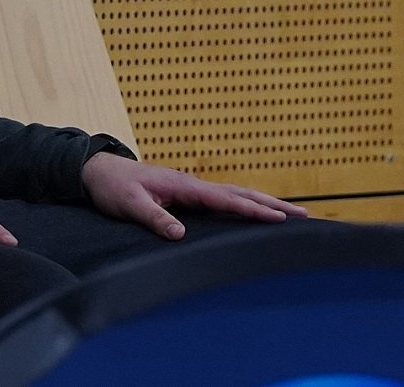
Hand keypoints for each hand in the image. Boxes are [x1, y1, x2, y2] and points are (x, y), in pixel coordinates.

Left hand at [81, 153, 307, 239]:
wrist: (98, 170)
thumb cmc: (113, 187)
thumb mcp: (130, 204)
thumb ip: (155, 217)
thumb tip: (180, 234)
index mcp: (184, 185)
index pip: (227, 200)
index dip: (254, 210)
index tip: (280, 218)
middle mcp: (193, 184)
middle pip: (240, 194)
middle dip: (272, 205)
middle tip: (305, 215)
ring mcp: (191, 187)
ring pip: (235, 194)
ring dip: (262, 203)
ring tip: (289, 214)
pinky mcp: (186, 193)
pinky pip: (222, 199)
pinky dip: (243, 204)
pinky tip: (252, 212)